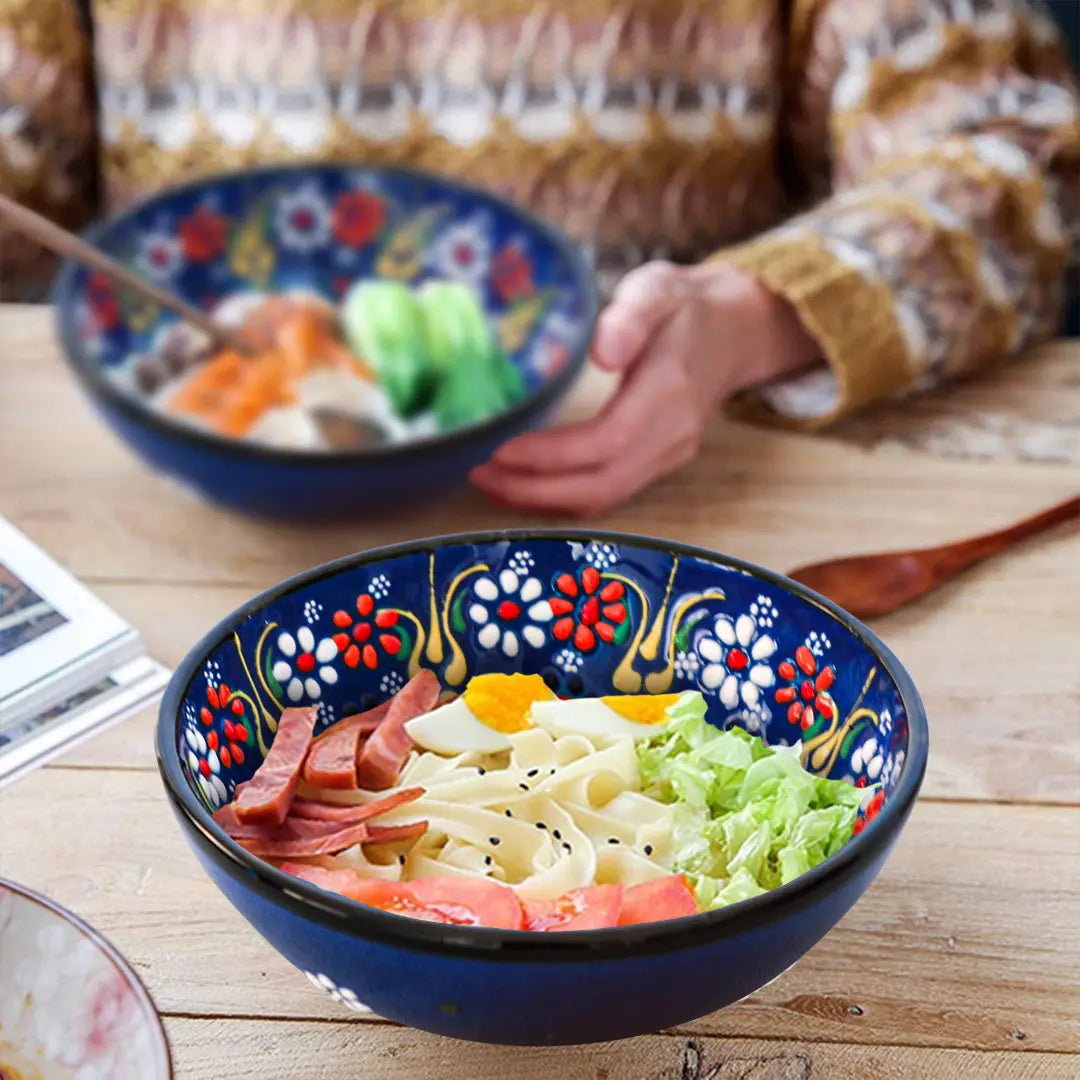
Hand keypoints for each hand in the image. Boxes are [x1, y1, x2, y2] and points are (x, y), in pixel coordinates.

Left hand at [470, 261, 820, 514]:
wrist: (735, 330)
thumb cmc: (685, 306)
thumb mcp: (657, 289)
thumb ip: (630, 316)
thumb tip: (601, 353)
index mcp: (670, 394)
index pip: (605, 443)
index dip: (550, 456)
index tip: (501, 449)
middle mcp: (672, 437)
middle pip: (600, 485)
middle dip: (534, 489)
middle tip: (479, 475)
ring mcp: (669, 456)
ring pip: (603, 498)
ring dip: (543, 499)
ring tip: (491, 482)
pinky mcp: (659, 463)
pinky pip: (609, 492)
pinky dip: (562, 496)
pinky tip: (526, 483)